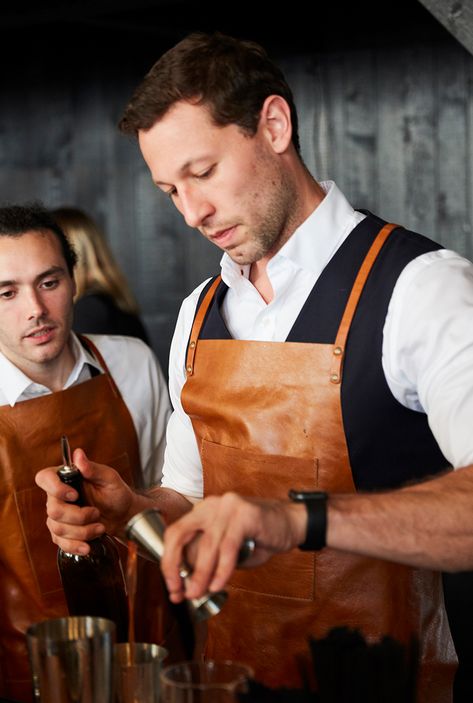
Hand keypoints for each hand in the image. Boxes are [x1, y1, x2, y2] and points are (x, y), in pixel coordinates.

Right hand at [35, 448, 139, 554]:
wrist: (122, 515)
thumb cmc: (116, 493)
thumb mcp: (109, 478)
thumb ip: (93, 468)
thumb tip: (78, 454)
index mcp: (66, 478)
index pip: (44, 478)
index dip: (54, 488)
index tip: (74, 495)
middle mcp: (58, 496)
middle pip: (53, 510)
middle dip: (78, 516)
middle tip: (97, 514)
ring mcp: (59, 515)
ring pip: (57, 528)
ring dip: (82, 531)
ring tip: (100, 528)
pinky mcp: (62, 532)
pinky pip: (60, 542)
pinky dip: (75, 545)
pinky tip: (87, 546)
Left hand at [161, 492, 306, 602]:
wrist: (292, 522)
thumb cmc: (260, 536)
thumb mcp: (228, 547)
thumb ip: (209, 559)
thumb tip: (188, 585)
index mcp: (203, 511)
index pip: (175, 534)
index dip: (168, 562)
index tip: (173, 588)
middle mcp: (211, 505)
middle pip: (180, 534)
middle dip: (173, 566)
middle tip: (178, 591)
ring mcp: (228, 507)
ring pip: (206, 545)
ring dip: (200, 574)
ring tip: (197, 593)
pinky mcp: (245, 514)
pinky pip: (228, 547)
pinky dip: (222, 569)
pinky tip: (218, 584)